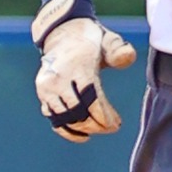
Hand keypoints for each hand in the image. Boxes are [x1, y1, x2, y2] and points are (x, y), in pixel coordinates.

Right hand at [32, 0, 136, 141]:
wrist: (63, 34)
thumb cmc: (91, 41)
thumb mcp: (108, 41)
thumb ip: (119, 50)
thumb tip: (128, 57)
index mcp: (76, 65)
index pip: (90, 97)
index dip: (103, 115)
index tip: (116, 124)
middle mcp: (58, 77)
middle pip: (78, 111)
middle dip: (96, 124)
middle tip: (112, 127)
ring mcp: (47, 88)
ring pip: (66, 118)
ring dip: (84, 129)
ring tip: (101, 128)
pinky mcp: (43, 95)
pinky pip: (53, 119)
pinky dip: (67, 131)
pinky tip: (84, 137)